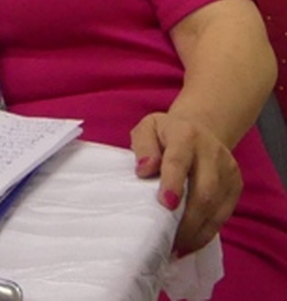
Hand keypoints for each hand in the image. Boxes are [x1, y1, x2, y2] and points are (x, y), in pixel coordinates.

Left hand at [130, 112, 241, 255]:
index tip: (165, 203)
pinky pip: (223, 215)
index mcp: (185, 135)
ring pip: (216, 207)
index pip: (179, 160)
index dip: (173, 182)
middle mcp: (212, 152)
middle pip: (204, 190)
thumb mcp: (147, 129)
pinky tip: (189, 244)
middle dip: (186, 219)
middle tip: (166, 240)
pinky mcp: (235, 186)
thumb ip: (143, 146)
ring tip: (174, 248)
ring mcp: (228, 170)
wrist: (200, 129)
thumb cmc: (165, 134)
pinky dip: (206, 233)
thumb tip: (145, 169)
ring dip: (195, 232)